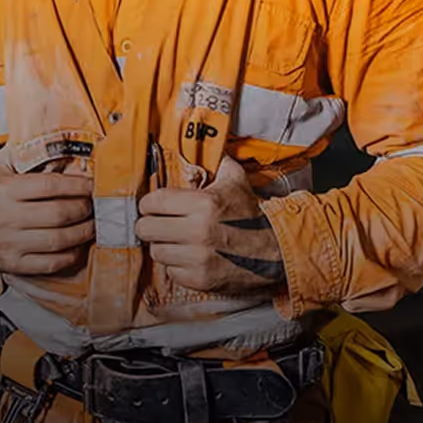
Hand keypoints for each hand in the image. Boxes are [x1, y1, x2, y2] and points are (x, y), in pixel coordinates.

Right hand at [0, 164, 93, 276]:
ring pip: (58, 240)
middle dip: (83, 209)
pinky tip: (75, 246)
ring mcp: (10, 243)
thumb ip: (22, 156)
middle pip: (59, 214)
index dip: (77, 185)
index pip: (50, 186)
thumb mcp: (0, 172)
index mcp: (5, 190)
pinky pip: (51, 263)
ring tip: (91, 225)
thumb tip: (54, 144)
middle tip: (93, 206)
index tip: (92, 185)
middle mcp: (7, 217)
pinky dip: (69, 255)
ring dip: (82, 232)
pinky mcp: (14, 264)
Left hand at [135, 154, 284, 295]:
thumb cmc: (252, 216)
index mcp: (203, 204)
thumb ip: (219, 162)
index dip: (148, 204)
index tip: (152, 207)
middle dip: (150, 225)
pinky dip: (177, 266)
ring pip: (156, 251)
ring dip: (164, 246)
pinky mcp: (200, 279)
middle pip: (146, 229)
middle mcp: (198, 231)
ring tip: (176, 242)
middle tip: (159, 225)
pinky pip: (171, 272)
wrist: (277, 252)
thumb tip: (211, 143)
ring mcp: (198, 258)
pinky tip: (189, 258)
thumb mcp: (237, 183)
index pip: (153, 202)